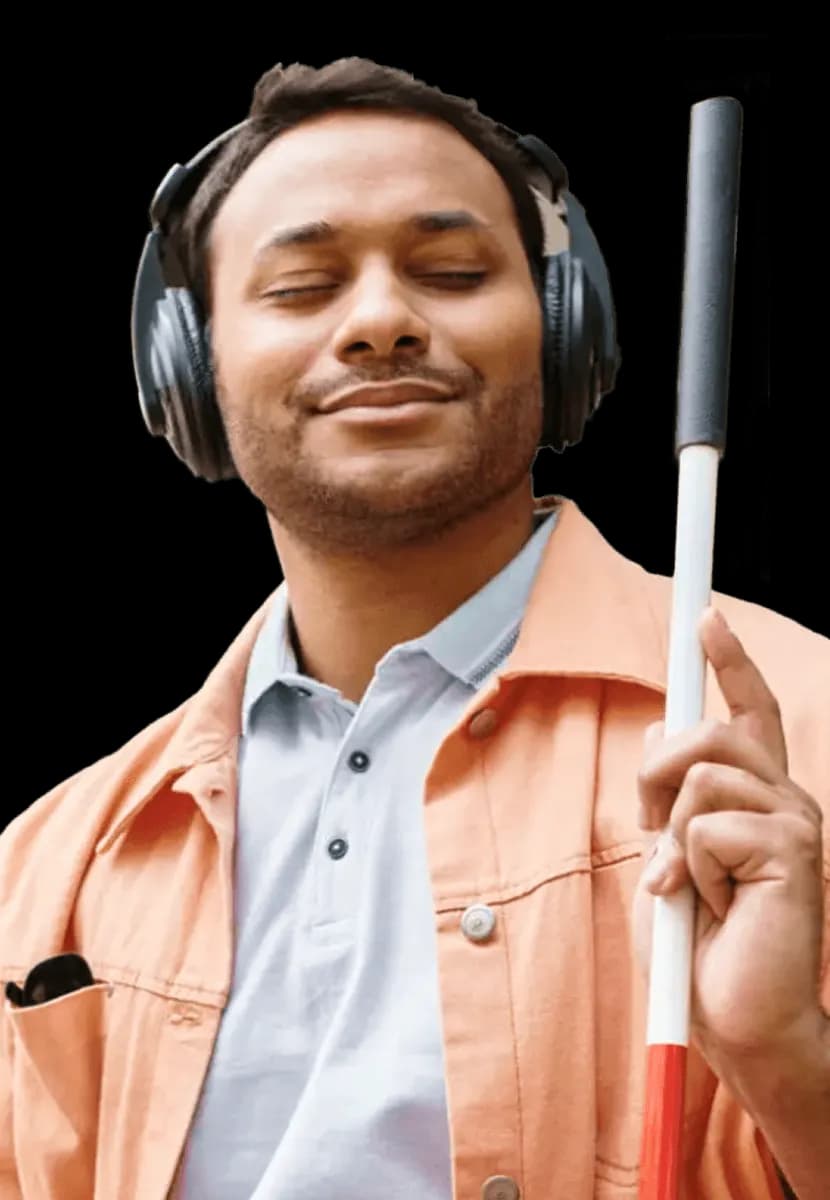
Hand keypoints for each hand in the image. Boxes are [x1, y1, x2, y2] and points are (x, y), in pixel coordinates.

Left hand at [633, 606, 825, 1068]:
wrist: (734, 1023)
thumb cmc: (699, 951)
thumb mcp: (667, 858)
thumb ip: (669, 796)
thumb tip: (662, 723)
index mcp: (756, 800)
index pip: (749, 712)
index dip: (729, 660)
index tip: (705, 618)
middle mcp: (784, 800)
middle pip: (706, 729)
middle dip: (656, 774)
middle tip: (657, 839)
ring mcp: (794, 821)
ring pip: (698, 773)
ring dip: (670, 837)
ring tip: (690, 889)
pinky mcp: (792, 848)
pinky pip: (703, 825)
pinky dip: (686, 870)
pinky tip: (711, 908)